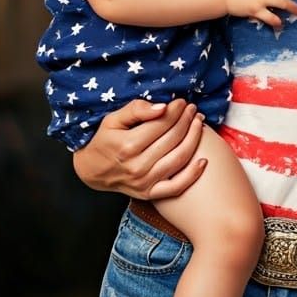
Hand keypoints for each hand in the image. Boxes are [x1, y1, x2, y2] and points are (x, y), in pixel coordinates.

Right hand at [72, 97, 205, 199]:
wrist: (92, 170)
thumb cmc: (105, 140)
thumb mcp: (113, 119)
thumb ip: (136, 110)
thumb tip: (162, 107)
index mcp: (127, 145)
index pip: (161, 124)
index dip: (175, 110)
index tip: (182, 102)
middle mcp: (137, 166)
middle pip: (172, 139)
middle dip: (186, 120)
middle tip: (193, 109)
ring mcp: (145, 182)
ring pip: (179, 158)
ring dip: (194, 139)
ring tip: (198, 123)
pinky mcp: (150, 193)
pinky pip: (177, 186)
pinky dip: (193, 174)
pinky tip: (204, 160)